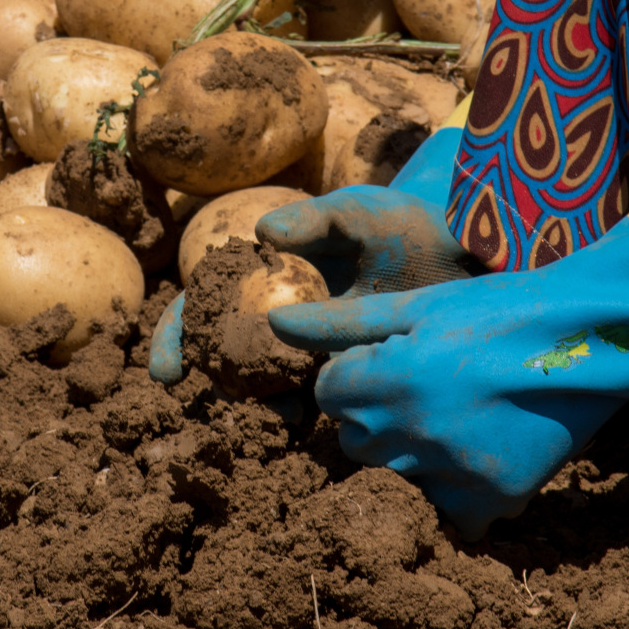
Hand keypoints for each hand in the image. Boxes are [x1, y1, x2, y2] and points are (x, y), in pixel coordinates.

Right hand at [147, 112, 477, 384]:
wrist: (463, 260)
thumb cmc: (402, 226)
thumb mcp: (360, 212)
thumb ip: (316, 219)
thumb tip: (265, 232)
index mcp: (267, 276)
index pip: (206, 305)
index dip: (178, 337)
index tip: (166, 371)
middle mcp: (280, 316)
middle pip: (226, 355)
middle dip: (215, 382)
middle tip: (226, 401)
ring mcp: (311, 349)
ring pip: (267, 384)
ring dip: (261, 403)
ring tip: (282, 410)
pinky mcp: (346, 374)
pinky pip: (313, 400)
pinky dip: (304, 412)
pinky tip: (311, 417)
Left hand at [268, 222, 628, 537]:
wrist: (593, 338)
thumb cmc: (500, 309)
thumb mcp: (419, 305)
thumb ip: (343, 322)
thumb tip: (276, 324)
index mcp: (391, 379)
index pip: (328, 394)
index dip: (350, 374)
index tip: (383, 361)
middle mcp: (416, 433)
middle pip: (355, 440)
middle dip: (373, 415)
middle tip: (419, 387)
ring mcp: (455, 472)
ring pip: (399, 475)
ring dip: (412, 451)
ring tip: (454, 414)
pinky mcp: (495, 498)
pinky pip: (450, 511)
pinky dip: (456, 490)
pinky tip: (478, 451)